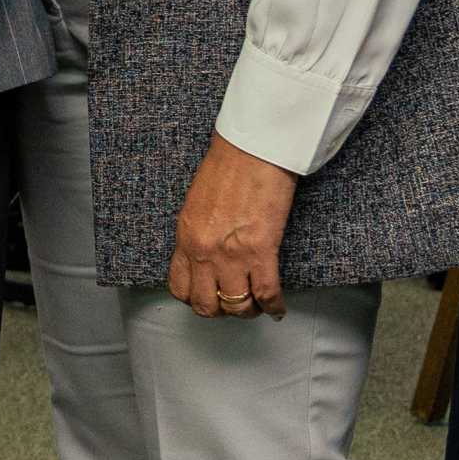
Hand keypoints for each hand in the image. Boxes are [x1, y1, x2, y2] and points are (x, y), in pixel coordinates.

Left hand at [167, 135, 294, 318]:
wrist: (253, 148)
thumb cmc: (229, 166)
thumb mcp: (197, 204)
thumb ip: (198, 233)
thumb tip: (207, 254)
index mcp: (186, 238)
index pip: (180, 288)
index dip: (195, 299)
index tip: (208, 297)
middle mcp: (204, 252)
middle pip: (206, 305)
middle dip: (220, 311)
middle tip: (233, 305)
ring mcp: (232, 254)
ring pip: (236, 306)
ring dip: (248, 311)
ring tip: (257, 306)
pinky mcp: (261, 250)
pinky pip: (266, 293)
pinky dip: (274, 307)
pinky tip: (278, 309)